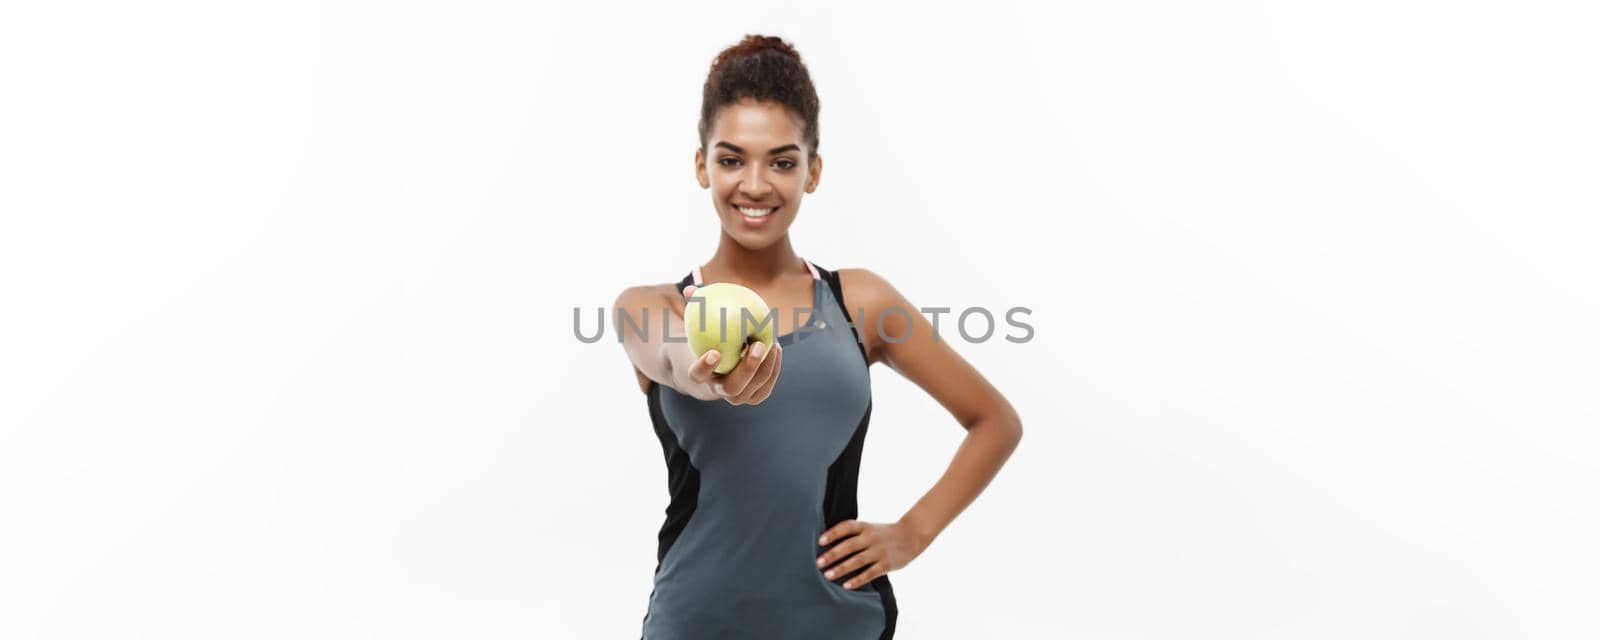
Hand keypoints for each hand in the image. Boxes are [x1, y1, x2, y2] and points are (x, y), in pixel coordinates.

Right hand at [681, 285, 783, 404]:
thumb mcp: (700, 323)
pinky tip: (776, 349)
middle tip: (757, 344)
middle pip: (732, 388)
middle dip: (747, 369)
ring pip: (752, 390)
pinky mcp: (753, 396)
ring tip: (773, 343)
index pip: (697, 375)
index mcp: (700, 375)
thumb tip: (689, 289)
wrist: (720, 364)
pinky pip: (765, 388)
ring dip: (765, 367)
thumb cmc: (708, 337)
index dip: (704, 366)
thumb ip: (695, 307)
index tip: (714, 352)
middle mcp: (717, 390)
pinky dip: (773, 370)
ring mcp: (736, 396)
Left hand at [815, 520, 928, 589]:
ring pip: (858, 560)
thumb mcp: (870, 528)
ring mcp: (879, 551)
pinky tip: (846, 586)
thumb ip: (853, 534)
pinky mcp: (886, 564)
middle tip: (818, 563)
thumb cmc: (883, 534)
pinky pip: (870, 573)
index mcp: (865, 527)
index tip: (820, 541)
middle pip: (850, 545)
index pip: (847, 527)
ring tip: (828, 575)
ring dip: (842, 568)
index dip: (833, 533)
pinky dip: (858, 580)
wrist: (911, 536)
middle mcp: (872, 538)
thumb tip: (826, 545)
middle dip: (833, 554)